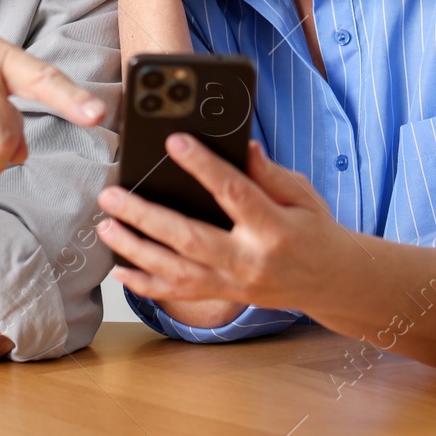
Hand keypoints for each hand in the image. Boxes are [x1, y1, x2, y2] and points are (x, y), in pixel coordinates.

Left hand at [96, 136, 345, 313]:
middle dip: (146, 216)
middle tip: (113, 195)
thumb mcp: (302, 195)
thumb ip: (270, 173)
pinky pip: (178, 293)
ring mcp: (233, 282)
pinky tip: (119, 269)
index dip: (203, 166)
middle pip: (190, 238)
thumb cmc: (314, 230)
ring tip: (105, 226)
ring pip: (176, 270)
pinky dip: (145, 284)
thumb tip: (242, 147)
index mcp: (274, 228)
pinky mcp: (222, 295)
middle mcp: (249, 260)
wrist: (330, 281)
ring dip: (135, 249)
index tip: (175, 141)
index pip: (234, 193)